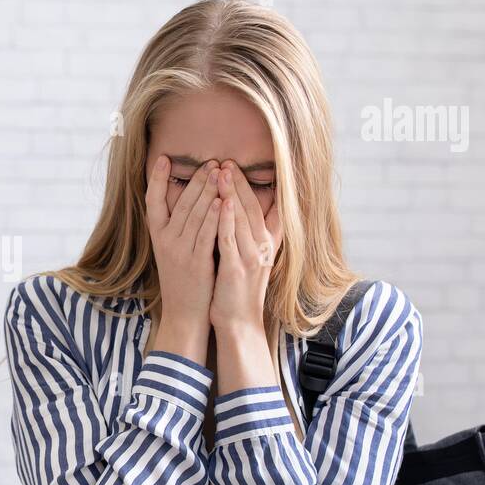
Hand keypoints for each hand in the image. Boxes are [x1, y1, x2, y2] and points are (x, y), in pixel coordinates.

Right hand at [145, 154, 221, 352]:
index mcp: (158, 238)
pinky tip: (221, 201)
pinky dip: (213, 217)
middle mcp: (165, 242)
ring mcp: (180, 252)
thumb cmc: (183, 281)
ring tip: (218, 171)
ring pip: (194, 215)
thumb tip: (189, 202)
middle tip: (210, 161)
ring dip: (206, 191)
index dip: (157, 179)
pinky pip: (205, 235)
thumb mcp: (173, 252)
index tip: (164, 158)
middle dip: (196, 180)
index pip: (152, 202)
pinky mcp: (196, 264)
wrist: (184, 315)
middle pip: (180, 203)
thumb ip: (178, 228)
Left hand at [210, 161, 282, 335]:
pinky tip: (223, 202)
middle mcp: (260, 247)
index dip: (246, 186)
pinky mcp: (237, 269)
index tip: (234, 166)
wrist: (239, 323)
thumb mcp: (248, 260)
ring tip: (222, 172)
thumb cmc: (238, 290)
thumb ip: (249, 237)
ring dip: (232, 194)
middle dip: (237, 183)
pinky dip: (228, 219)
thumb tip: (242, 216)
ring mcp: (250, 257)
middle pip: (250, 208)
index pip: (257, 208)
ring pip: (241, 219)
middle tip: (225, 161)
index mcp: (263, 243)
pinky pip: (231, 239)